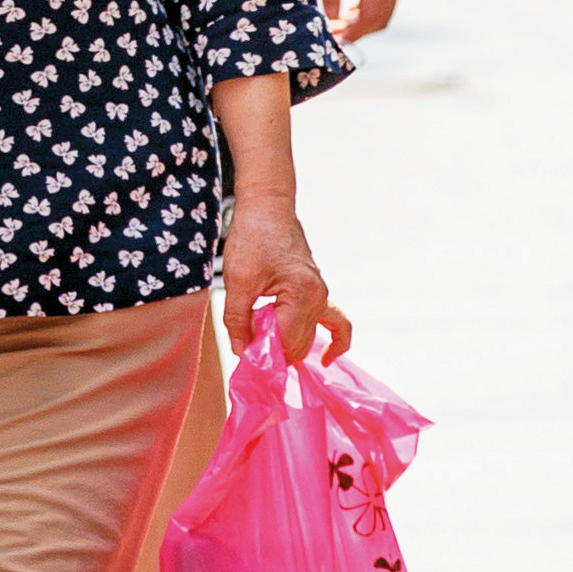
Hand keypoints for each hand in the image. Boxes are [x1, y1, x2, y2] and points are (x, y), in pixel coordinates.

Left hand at [219, 196, 345, 364]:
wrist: (267, 206)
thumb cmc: (252, 237)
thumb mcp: (238, 280)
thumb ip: (238, 319)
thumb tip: (243, 354)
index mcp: (302, 295)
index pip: (283, 342)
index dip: (261, 356)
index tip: (242, 365)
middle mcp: (318, 298)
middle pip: (298, 344)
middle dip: (273, 355)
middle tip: (246, 360)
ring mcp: (321, 295)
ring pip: (309, 337)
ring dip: (288, 348)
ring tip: (265, 355)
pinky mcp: (318, 292)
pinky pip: (334, 322)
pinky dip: (333, 341)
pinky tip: (326, 358)